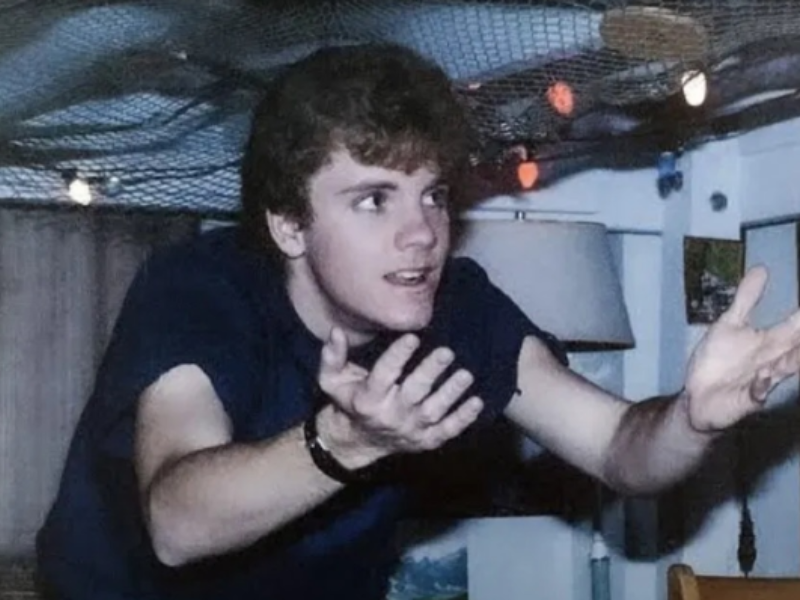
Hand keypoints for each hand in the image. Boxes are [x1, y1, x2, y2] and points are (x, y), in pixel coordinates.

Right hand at [315, 327, 483, 467]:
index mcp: (368, 399)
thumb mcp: (332, 380)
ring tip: (466, 375)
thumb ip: (333, 356)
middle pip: (413, 393)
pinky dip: (463, 419)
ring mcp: (410, 430)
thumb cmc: (348, 401)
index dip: (398, 356)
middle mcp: (390, 415)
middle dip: (430, 372)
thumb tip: (336, 331)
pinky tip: (477, 402)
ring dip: (451, 393)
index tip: (412, 337)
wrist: (356, 442)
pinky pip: (447, 431)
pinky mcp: (425, 441)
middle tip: (447, 352)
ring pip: (434, 411)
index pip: (383, 375)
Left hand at [685, 265, 799, 431]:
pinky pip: (759, 393)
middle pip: (798, 347)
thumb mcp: (729, 324)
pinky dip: (762, 386)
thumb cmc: (718, 361)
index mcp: (773, 342)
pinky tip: (764, 376)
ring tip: (795, 351)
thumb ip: (746, 299)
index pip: (797, 325)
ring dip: (792, 361)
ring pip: (785, 370)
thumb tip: (762, 268)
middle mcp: (775, 361)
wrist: (698, 395)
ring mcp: (764, 381)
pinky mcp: (748, 400)